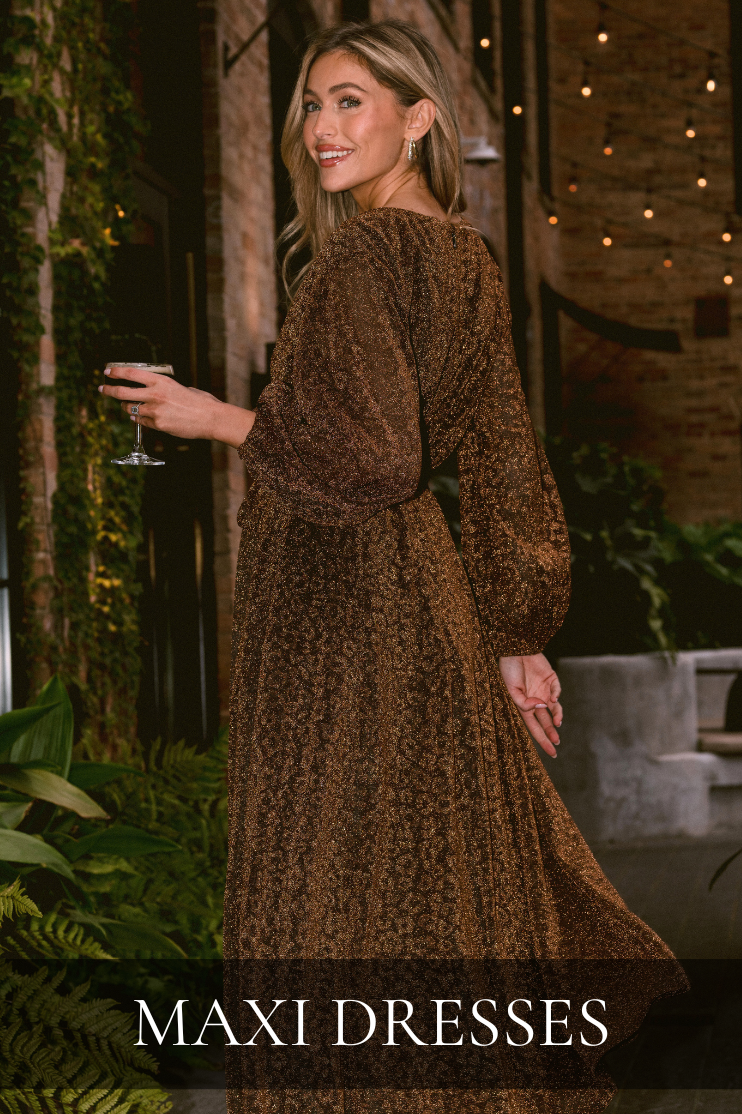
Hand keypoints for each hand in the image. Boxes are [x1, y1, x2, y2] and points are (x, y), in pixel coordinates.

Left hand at [98, 366, 254, 446]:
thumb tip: (152, 391)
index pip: (131, 373)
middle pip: (122, 392)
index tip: (107, 372)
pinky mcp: (158, 425)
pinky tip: (142, 417)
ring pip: (130, 409)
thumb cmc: (200, 402)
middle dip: (109, 391)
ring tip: (127, 406)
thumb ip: (164, 389)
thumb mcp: (181, 387)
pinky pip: (142, 421)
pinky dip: (140, 419)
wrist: (211, 418)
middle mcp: (155, 395)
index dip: (116, 372)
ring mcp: (155, 411)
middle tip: (103, 390)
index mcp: (161, 381)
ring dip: (126, 407)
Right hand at [498, 653, 562, 757]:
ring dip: (557, 716)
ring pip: (555, 708)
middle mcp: (536, 700)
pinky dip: (558, 695)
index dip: (543, 741)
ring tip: (558, 722)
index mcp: (524, 706)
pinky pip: (557, 689)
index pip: (535, 728)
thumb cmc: (508, 669)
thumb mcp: (510, 689)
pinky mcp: (551, 678)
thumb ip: (524, 703)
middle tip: (557, 743)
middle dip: (552, 733)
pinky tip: (554, 698)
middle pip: (546, 721)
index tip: (552, 753)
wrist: (514, 648)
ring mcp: (544, 690)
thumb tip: (542, 707)